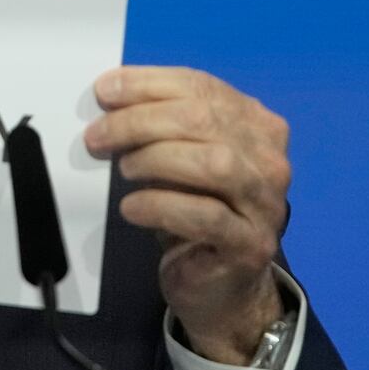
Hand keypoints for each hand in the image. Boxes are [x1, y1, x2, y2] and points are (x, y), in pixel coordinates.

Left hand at [84, 66, 291, 364]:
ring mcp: (266, 203)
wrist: (221, 285)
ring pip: (214, 163)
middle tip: (98, 136)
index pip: (202, 87)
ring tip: (123, 169)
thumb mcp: (178, 158)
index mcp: (256, 124)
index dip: (148, 84)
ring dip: (156, 159)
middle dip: (140, 121)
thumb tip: (110, 96)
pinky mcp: (250, 244)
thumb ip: (159, 125)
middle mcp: (269, 158)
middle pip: (204, 120)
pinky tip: (132, 207)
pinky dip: (161, 205)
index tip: (104, 90)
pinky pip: (205, 216)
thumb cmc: (193, 210)